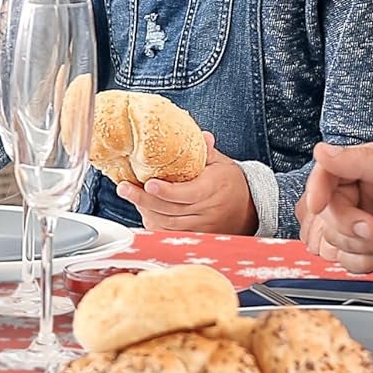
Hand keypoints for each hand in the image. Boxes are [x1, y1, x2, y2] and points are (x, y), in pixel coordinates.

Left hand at [116, 134, 256, 234]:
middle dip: (144, 199)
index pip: (189, 193)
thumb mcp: (221, 163)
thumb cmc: (229, 182)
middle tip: (124, 188)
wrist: (248, 210)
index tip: (149, 184)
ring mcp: (202, 226)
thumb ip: (206, 151)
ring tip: (130, 194)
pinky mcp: (196, 236)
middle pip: (172, 209)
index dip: (167, 191)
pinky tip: (143, 211)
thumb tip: (202, 136)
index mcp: (214, 188)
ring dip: (146, 210)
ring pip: (168, 223)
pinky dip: (154, 224)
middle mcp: (208, 210)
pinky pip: (170, 234)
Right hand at [298, 141, 372, 286]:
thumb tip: (323, 151)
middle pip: (325, 213)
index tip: (319, 205)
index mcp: (368, 167)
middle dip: (351, 227)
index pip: (325, 174)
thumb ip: (361, 161)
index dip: (317, 190)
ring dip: (363, 246)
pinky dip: (367, 261)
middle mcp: (361, 195)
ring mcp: (363, 224)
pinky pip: (344, 261)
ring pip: (331, 240)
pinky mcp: (368, 250)